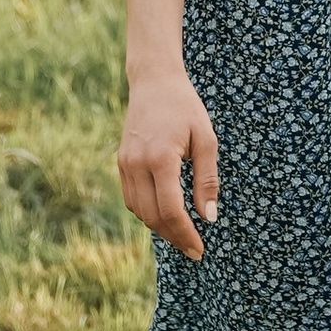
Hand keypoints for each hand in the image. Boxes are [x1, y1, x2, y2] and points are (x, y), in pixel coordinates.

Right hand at [117, 68, 216, 260]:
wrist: (154, 81)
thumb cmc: (185, 107)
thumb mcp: (206, 140)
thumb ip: (207, 180)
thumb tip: (208, 217)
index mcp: (160, 158)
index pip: (171, 210)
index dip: (185, 234)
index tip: (200, 250)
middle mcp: (137, 164)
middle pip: (152, 216)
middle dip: (173, 236)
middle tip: (193, 249)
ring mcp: (125, 164)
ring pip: (139, 210)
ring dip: (159, 227)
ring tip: (182, 233)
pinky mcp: (121, 162)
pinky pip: (131, 198)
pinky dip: (147, 211)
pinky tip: (165, 213)